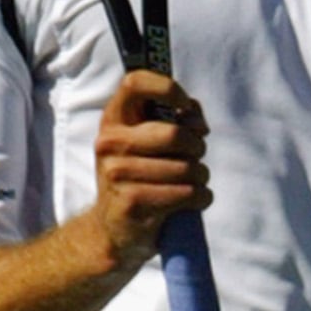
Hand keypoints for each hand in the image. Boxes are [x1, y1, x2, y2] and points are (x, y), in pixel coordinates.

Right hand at [91, 68, 209, 265]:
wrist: (113, 227)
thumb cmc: (140, 175)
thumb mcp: (147, 141)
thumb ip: (174, 118)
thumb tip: (194, 117)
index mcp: (113, 120)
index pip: (135, 83)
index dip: (168, 88)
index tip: (184, 106)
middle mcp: (109, 143)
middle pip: (175, 134)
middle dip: (197, 146)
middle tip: (196, 156)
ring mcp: (117, 173)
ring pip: (187, 168)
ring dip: (201, 176)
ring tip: (194, 181)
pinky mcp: (132, 203)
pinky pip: (187, 194)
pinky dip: (201, 197)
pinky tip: (194, 200)